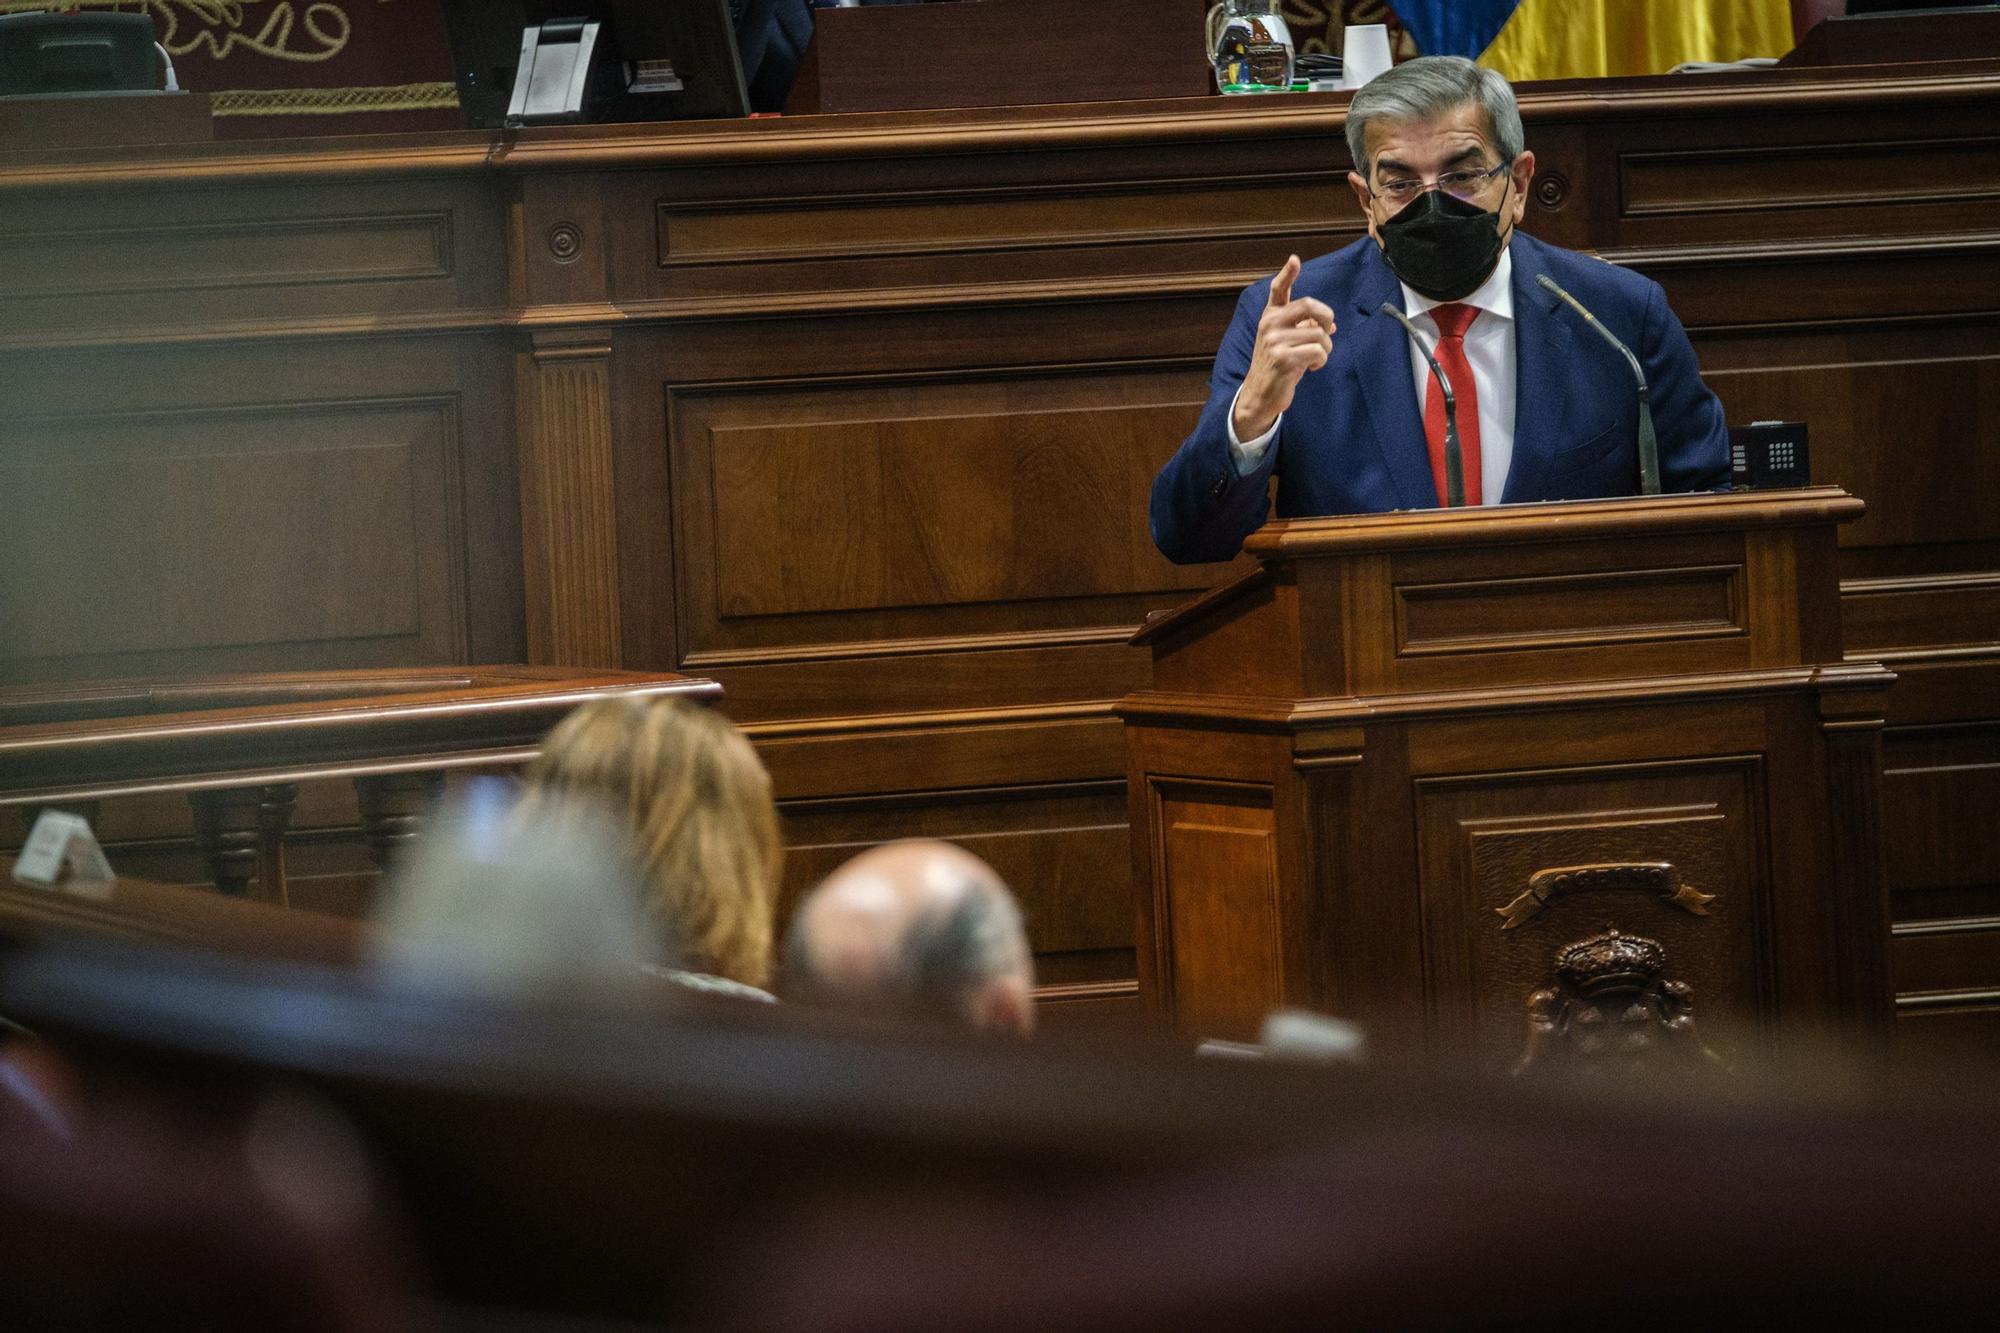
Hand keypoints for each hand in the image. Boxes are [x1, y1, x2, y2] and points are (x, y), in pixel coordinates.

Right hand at [1231, 255, 1335, 441]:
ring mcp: (1275, 340)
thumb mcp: (1289, 343)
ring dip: (1326, 348)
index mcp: (1270, 317)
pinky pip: (1318, 351)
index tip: (1294, 260)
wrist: (1260, 395)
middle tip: (1327, 331)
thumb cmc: (1278, 367)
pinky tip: (1311, 368)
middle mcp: (1270, 324)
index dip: (1287, 274)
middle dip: (1327, 317)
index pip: (1278, 289)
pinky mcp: (1283, 358)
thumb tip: (1330, 324)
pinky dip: (1321, 361)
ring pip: (1319, 333)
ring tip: (1316, 358)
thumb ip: (1305, 328)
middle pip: (1310, 305)